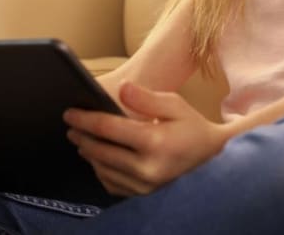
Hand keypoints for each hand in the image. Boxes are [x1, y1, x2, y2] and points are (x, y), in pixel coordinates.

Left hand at [63, 82, 229, 196]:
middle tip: (70, 126)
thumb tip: (121, 88)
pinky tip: (98, 158)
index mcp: (155, 142)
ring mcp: (145, 186)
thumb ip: (145, 97)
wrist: (214, 159)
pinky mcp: (144, 195)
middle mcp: (147, 168)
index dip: (85, 119)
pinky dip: (101, 171)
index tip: (69, 113)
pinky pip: (112, 185)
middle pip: (100, 152)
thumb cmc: (192, 127)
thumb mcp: (175, 104)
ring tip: (81, 140)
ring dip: (89, 154)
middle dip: (82, 137)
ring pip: (103, 170)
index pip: (108, 129)